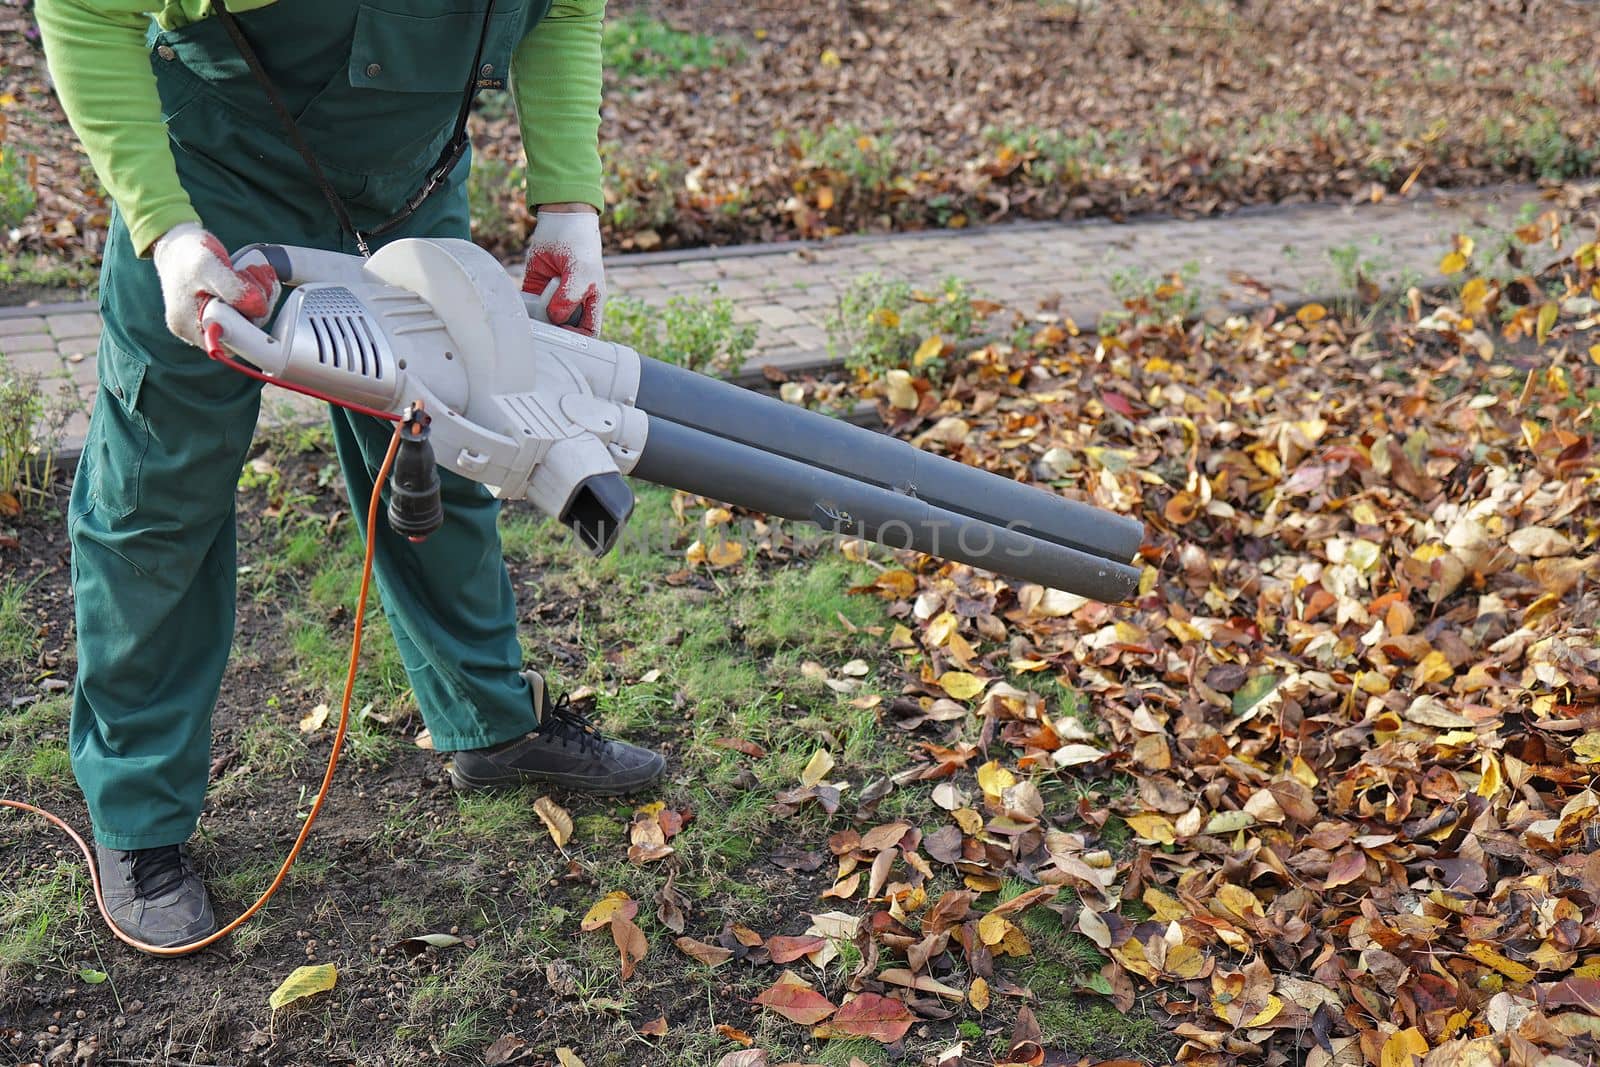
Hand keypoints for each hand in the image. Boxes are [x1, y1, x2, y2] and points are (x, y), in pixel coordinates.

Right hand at [151, 222, 279, 347]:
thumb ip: (233, 288)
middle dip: (258, 302)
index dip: (251, 319)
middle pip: (245, 330)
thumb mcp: (208, 265)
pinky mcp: (223, 312)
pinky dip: (258, 294)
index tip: (253, 294)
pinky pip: (248, 311)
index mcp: (190, 326)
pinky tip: (255, 276)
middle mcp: (200, 330)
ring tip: (252, 271)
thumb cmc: (187, 254)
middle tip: (252, 274)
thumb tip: (259, 308)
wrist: (178, 245)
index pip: (233, 340)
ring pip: (250, 319)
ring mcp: (213, 321)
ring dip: (261, 295)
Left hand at [521, 205, 605, 336]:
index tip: (564, 336)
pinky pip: (529, 304)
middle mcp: (572, 301)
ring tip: (532, 317)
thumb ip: (570, 297)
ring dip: (538, 321)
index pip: (588, 331)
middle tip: (544, 330)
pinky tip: (523, 306)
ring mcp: (553, 295)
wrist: (560, 218)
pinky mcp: (535, 287)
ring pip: (545, 319)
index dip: (579, 339)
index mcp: (591, 301)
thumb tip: (555, 317)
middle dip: (555, 331)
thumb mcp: (581, 272)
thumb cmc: (580, 245)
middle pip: (564, 328)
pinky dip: (525, 308)